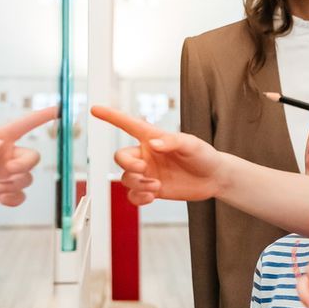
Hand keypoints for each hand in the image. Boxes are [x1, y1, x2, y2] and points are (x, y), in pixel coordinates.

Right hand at [89, 104, 225, 204]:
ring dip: (137, 184)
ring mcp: (148, 172)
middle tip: (144, 170)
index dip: (111, 116)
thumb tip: (153, 144)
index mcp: (153, 138)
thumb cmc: (204, 155)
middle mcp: (146, 154)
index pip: (128, 124)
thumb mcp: (191, 144)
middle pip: (120, 157)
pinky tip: (150, 196)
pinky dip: (137, 198)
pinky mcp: (152, 189)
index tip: (95, 109)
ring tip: (156, 186)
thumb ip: (172, 142)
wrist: (214, 178)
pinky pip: (133, 195)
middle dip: (128, 165)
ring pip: (125, 178)